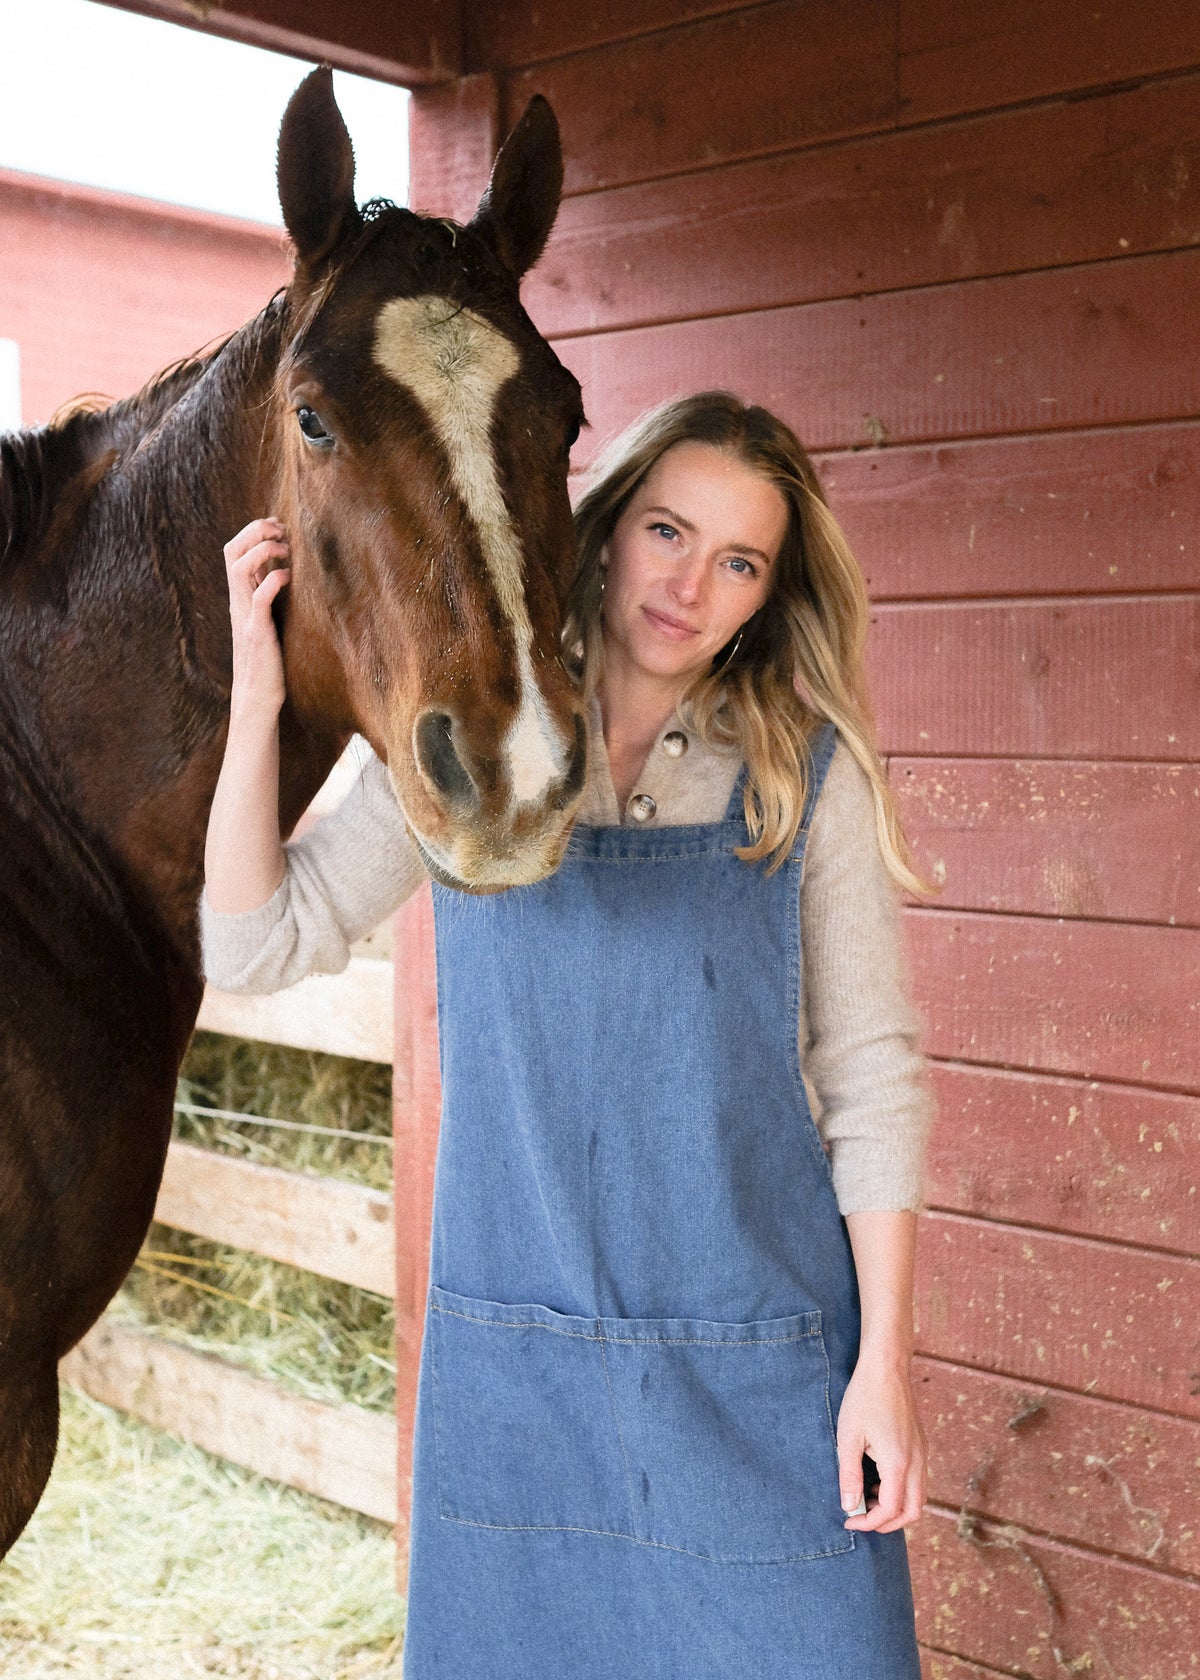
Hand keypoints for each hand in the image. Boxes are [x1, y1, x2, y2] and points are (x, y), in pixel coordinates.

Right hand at [223, 517, 290, 716]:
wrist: (258, 695)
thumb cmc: (269, 658)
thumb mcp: (268, 619)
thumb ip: (270, 597)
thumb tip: (285, 573)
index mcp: (241, 595)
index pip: (234, 550)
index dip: (253, 531)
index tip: (280, 528)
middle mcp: (238, 600)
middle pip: (230, 550)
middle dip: (254, 530)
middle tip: (280, 529)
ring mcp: (245, 614)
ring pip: (238, 567)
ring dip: (262, 550)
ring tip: (285, 549)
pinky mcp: (257, 631)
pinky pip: (259, 597)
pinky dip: (273, 580)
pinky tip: (289, 577)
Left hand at [835, 1348, 926, 1533]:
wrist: (886, 1367)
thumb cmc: (864, 1398)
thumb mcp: (848, 1437)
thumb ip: (849, 1475)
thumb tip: (849, 1506)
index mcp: (898, 1463)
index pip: (890, 1511)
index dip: (869, 1522)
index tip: (848, 1520)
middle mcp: (917, 1462)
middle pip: (912, 1512)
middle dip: (887, 1523)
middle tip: (861, 1518)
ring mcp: (922, 1453)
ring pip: (918, 1498)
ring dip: (895, 1507)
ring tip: (866, 1496)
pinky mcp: (921, 1445)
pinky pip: (917, 1480)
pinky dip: (901, 1491)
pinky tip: (877, 1479)